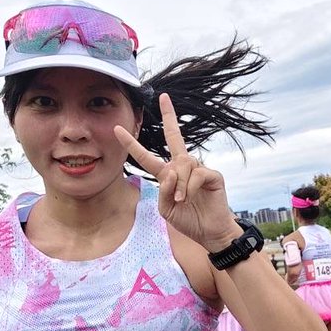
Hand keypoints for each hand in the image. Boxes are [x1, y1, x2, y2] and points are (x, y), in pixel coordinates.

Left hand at [114, 95, 239, 250]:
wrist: (210, 233)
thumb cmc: (188, 220)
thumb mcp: (165, 209)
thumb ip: (162, 191)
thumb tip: (170, 171)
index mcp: (167, 175)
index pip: (147, 157)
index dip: (132, 144)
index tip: (118, 129)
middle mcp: (183, 167)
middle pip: (174, 137)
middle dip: (169, 116)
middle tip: (164, 97)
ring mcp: (199, 169)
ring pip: (182, 163)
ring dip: (178, 183)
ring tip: (181, 200)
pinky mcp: (213, 175)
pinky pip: (196, 173)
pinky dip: (189, 186)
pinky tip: (190, 197)